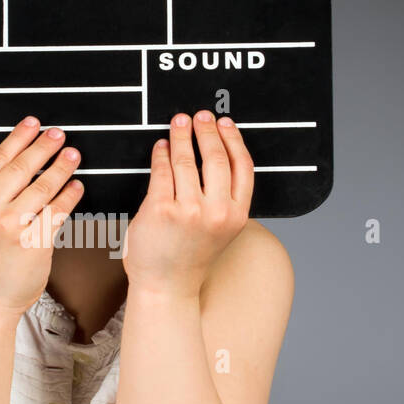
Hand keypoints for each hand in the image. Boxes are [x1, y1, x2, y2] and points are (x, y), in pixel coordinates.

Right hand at [0, 117, 82, 314]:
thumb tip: (23, 169)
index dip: (19, 138)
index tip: (33, 124)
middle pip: (22, 168)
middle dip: (44, 147)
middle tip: (59, 135)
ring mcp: (10, 226)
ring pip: (42, 186)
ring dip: (61, 167)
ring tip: (73, 156)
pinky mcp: (32, 242)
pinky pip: (57, 211)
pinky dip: (69, 196)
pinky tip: (77, 187)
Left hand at [122, 111, 253, 298]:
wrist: (166, 286)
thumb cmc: (190, 256)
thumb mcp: (221, 228)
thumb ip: (224, 198)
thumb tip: (216, 152)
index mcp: (237, 215)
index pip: (242, 166)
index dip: (233, 138)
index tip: (224, 122)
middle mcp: (217, 212)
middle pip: (216, 157)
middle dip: (206, 130)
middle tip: (199, 117)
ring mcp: (188, 211)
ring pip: (186, 160)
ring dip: (181, 136)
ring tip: (178, 124)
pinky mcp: (160, 210)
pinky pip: (161, 171)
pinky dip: (160, 154)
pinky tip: (160, 147)